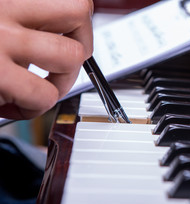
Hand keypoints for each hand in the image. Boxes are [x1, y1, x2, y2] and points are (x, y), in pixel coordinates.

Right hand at [0, 0, 93, 119]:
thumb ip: (23, 23)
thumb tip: (61, 35)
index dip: (77, 23)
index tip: (73, 37)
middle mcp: (4, 6)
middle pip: (78, 10)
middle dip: (82, 45)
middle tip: (63, 65)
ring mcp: (0, 37)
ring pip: (71, 55)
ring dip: (61, 81)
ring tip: (36, 89)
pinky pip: (44, 95)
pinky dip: (35, 107)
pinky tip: (14, 104)